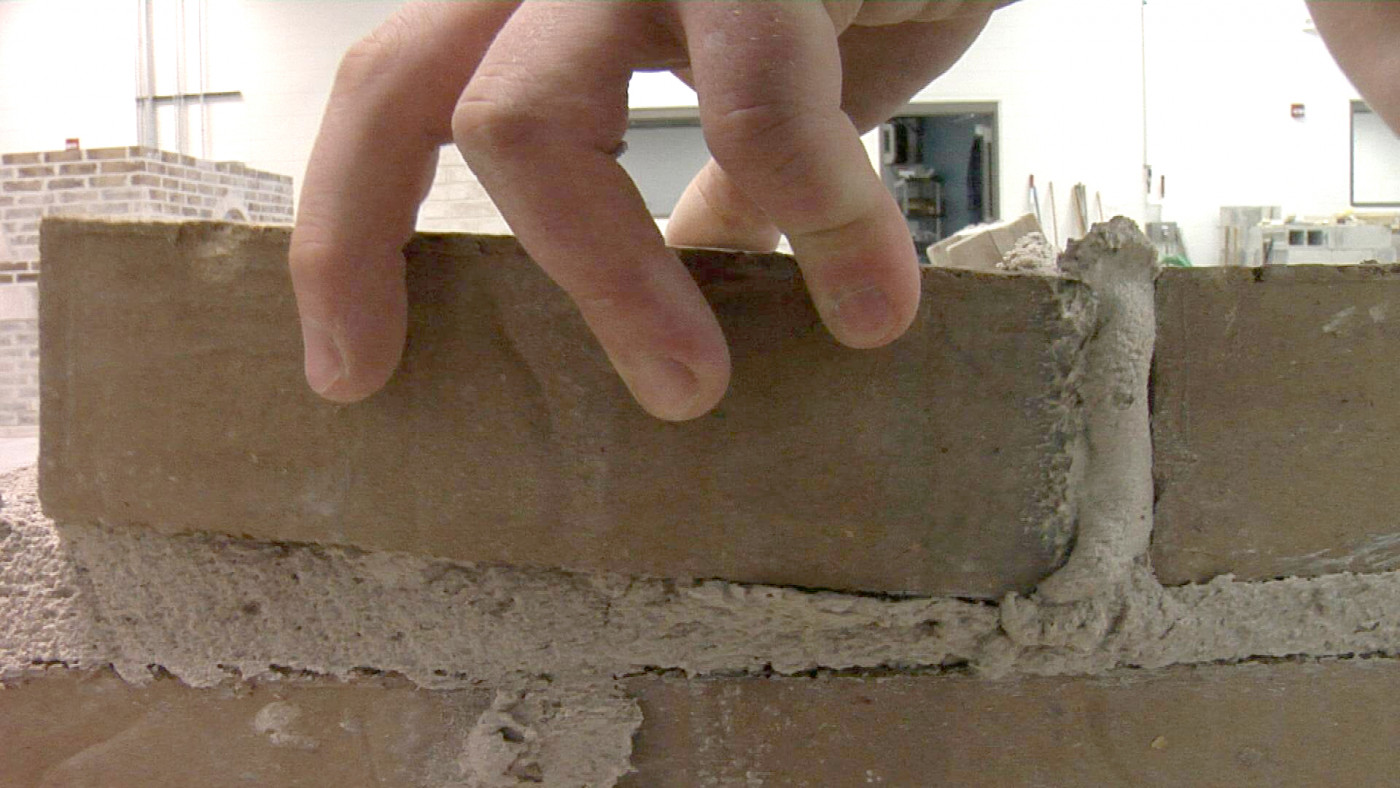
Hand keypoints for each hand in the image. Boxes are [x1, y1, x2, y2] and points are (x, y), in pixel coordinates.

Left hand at [289, 1, 997, 419]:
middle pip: (401, 88)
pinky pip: (756, 112)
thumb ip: (735, 172)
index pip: (400, 89)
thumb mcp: (788, 82)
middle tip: (373, 377)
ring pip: (529, 119)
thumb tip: (699, 284)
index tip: (350, 358)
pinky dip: (817, 222)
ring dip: (611, 287)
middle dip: (364, 246)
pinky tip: (870, 302)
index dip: (350, 222)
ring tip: (692, 388)